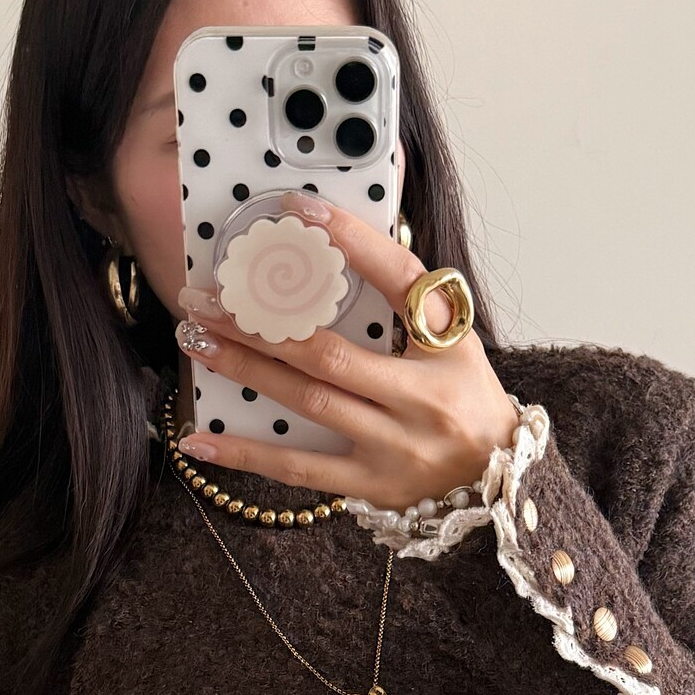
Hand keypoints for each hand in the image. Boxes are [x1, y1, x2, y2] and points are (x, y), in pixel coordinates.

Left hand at [173, 190, 519, 509]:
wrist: (499, 479)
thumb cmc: (463, 396)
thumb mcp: (451, 340)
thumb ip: (405, 298)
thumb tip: (340, 239)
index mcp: (449, 344)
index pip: (398, 278)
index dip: (350, 239)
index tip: (296, 208)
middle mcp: (424, 397)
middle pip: (328, 351)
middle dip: (258, 322)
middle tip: (204, 298)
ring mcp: (397, 446)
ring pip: (308, 402)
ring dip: (245, 369)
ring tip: (195, 342)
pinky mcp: (373, 485)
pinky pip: (298, 469)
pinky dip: (245, 453)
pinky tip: (198, 440)